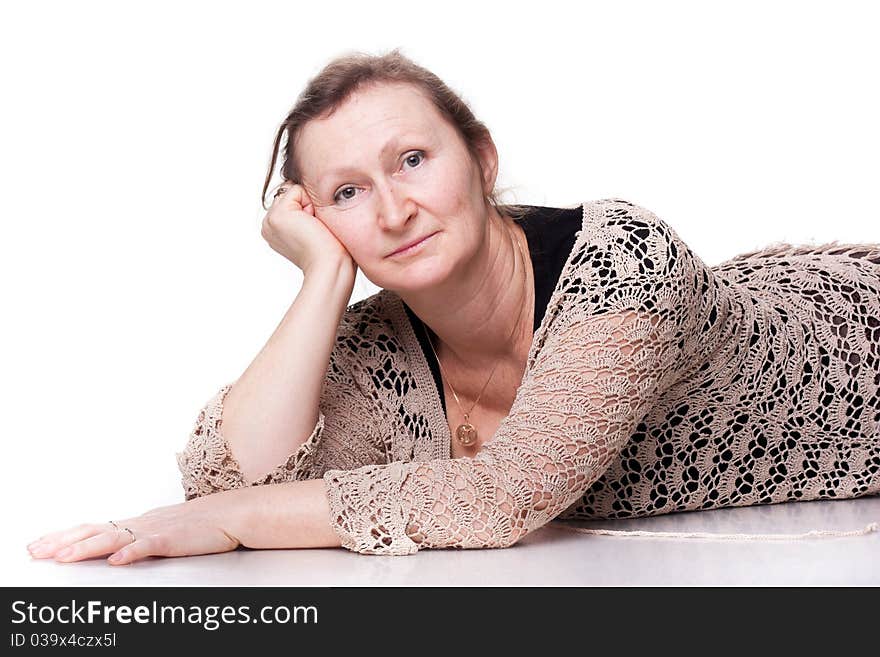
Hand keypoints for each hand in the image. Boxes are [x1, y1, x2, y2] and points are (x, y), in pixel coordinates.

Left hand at [26, 497, 240, 565]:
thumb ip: (138, 538)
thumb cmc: (201, 525)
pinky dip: (131, 553)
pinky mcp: (173, 539)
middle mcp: (140, 524)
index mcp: (136, 523)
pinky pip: (148, 546)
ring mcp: (155, 530)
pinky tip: (116, 561)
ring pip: (114, 538)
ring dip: (87, 548)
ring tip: (64, 558)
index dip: (64, 536)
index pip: (93, 527)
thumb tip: (114, 550)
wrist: (231, 513)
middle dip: (63, 542)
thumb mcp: (163, 530)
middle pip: (94, 531)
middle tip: (36, 551)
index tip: (40, 545)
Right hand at [262, 183, 355, 276]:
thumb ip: (305, 209)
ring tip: (314, 228)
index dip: (310, 208)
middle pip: (293, 192)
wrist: (330, 265)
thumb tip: (308, 189)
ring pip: (295, 190)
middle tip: (316, 230)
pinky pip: (297, 190)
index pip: (293, 199)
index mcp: (275, 228)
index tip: (316, 231)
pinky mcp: (277, 216)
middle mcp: (269, 224)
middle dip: (309, 205)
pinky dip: (310, 203)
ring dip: (310, 205)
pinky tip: (312, 225)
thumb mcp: (314, 226)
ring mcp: (270, 220)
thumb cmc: (331, 251)